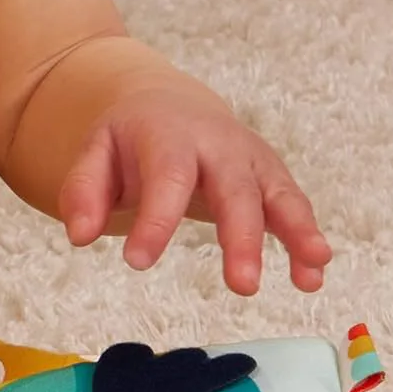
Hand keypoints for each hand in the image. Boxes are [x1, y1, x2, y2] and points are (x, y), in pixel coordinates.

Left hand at [58, 83, 332, 295]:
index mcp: (171, 136)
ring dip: (297, 232)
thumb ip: (83, 191)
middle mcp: (219, 145)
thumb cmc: (128, 140)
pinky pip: (290, 207)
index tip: (137, 262)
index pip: (167, 178)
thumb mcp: (94, 153)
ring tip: (311, 269)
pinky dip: (305, 239)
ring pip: (277, 195)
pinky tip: (313, 277)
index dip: (156, 220)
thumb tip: (79, 235)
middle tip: (243, 285)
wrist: (167, 106)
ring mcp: (250, 161)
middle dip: (242, 237)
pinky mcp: (268, 179)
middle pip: (236, 190)